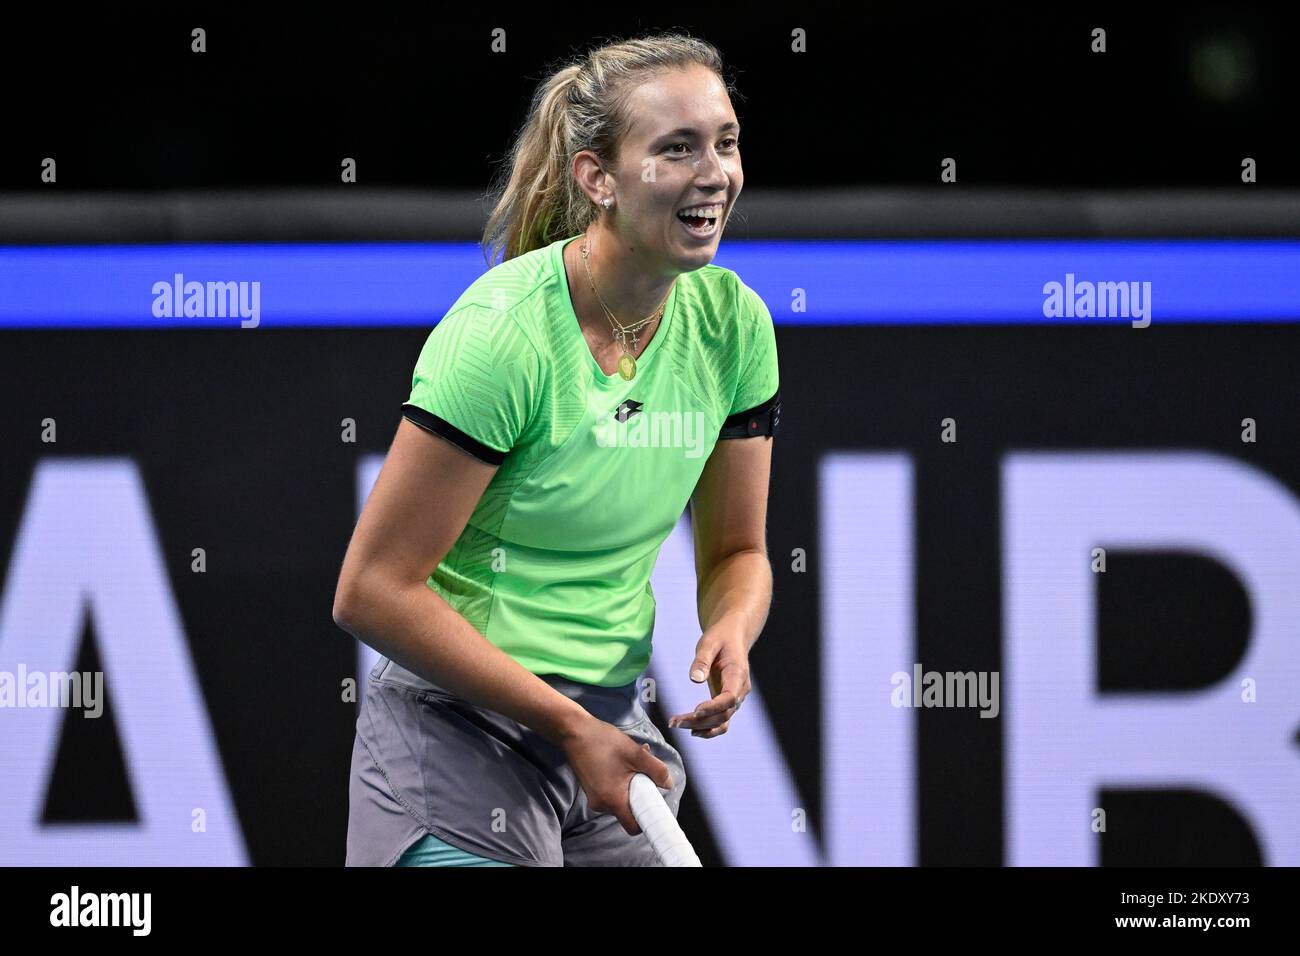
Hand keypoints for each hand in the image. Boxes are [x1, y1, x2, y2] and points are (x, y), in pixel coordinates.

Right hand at [561, 714, 673, 835]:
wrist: (574, 731)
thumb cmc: (603, 741)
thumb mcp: (635, 753)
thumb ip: (656, 770)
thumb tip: (669, 784)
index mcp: (612, 800)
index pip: (633, 827)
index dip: (648, 820)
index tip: (656, 806)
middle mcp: (601, 804)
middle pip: (629, 811)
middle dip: (640, 793)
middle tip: (644, 772)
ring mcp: (594, 797)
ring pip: (621, 799)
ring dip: (631, 784)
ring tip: (632, 761)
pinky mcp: (591, 789)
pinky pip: (611, 792)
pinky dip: (620, 781)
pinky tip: (621, 761)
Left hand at [667, 620, 751, 737]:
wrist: (733, 636)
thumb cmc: (721, 638)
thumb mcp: (709, 642)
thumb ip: (702, 660)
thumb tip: (695, 679)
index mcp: (738, 674)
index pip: (729, 698)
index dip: (713, 707)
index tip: (695, 711)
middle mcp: (740, 690)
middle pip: (724, 714)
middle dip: (700, 721)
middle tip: (675, 721)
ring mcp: (735, 698)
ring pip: (722, 721)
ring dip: (701, 727)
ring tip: (677, 725)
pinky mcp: (727, 701)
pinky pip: (721, 721)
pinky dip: (709, 729)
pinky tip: (692, 730)